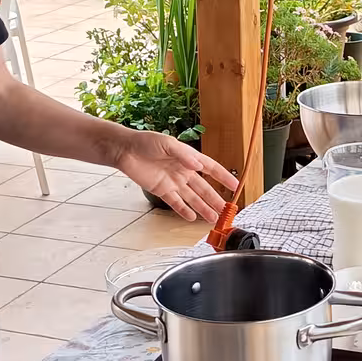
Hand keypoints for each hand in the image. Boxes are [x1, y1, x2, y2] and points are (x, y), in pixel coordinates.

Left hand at [115, 132, 237, 223]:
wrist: (125, 150)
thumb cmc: (146, 142)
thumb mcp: (166, 144)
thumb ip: (183, 155)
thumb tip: (198, 165)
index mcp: (188, 158)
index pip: (211, 168)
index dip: (224, 177)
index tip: (236, 185)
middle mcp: (183, 171)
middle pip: (204, 188)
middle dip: (215, 199)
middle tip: (226, 210)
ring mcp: (173, 182)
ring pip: (192, 198)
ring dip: (203, 208)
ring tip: (214, 218)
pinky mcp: (162, 190)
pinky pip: (176, 203)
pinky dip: (184, 210)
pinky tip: (192, 217)